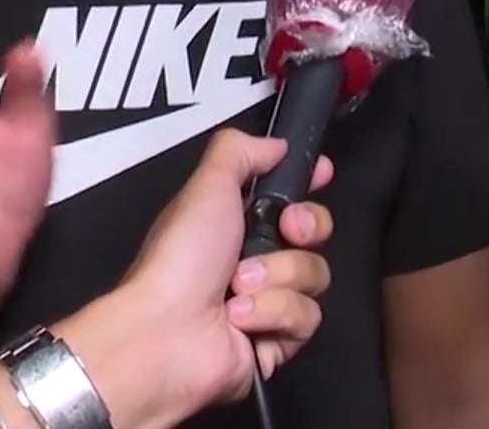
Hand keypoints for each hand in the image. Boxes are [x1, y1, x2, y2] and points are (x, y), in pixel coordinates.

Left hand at [57, 129, 333, 425]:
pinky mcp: (276, 343)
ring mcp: (268, 303)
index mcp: (237, 224)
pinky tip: (240, 319)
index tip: (322, 173)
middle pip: (315, 234)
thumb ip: (240, 152)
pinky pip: (306, 318)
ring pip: (315, 276)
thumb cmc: (181, 258)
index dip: (310, 185)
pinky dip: (272, 313)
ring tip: (236, 288)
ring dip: (277, 277)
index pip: (289, 198)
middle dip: (306, 227)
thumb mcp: (206, 186)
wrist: (165, 331)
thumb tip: (276, 145)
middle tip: (287, 229)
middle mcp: (256, 261)